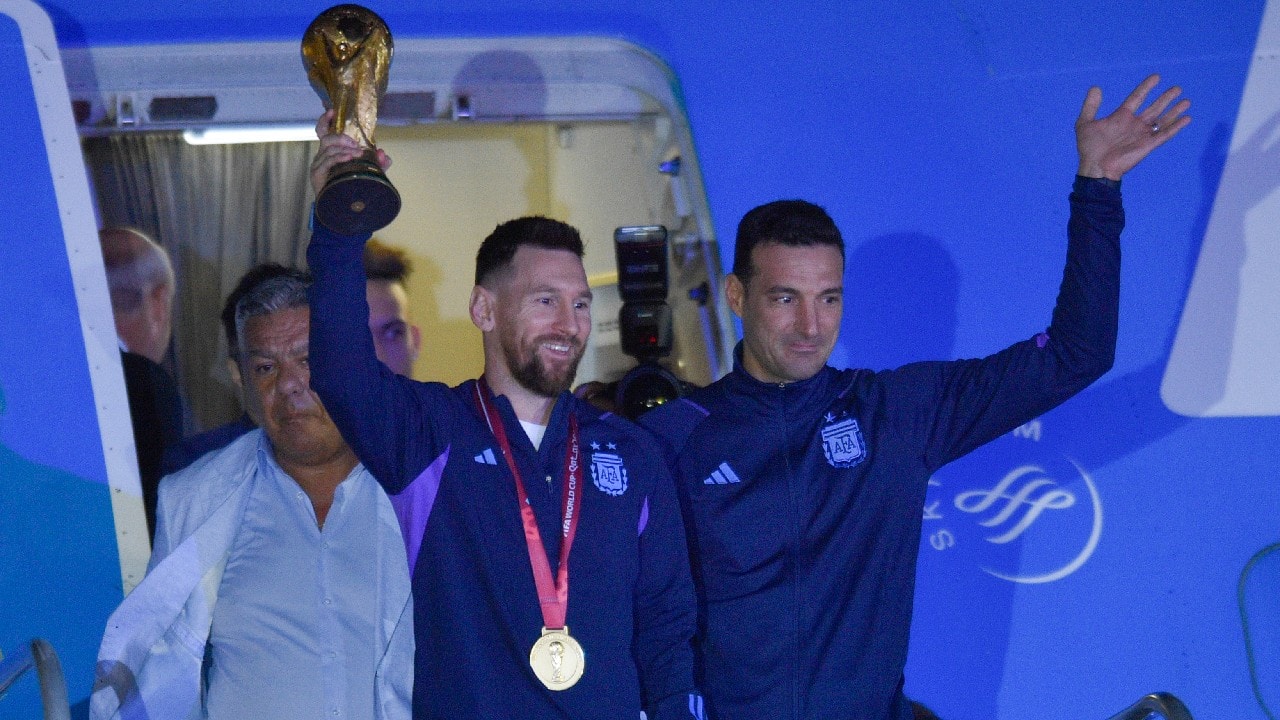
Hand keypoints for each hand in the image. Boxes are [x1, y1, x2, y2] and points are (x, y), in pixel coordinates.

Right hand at [308, 109, 391, 195]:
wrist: (343, 209)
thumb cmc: (352, 188)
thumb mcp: (368, 174)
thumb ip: (378, 164)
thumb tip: (384, 155)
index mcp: (332, 152)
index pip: (323, 132)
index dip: (325, 121)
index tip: (332, 111)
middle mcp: (322, 156)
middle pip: (327, 138)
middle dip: (342, 138)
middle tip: (356, 145)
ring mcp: (318, 165)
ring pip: (328, 149)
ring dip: (345, 149)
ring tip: (357, 154)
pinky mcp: (317, 174)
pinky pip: (327, 161)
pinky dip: (339, 157)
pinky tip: (349, 158)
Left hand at [1075, 74, 1190, 179]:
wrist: (1095, 168)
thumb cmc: (1089, 148)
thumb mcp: (1085, 123)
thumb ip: (1090, 106)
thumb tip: (1095, 87)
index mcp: (1121, 117)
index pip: (1137, 97)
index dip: (1146, 87)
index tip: (1156, 77)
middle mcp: (1134, 124)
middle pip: (1154, 107)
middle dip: (1165, 98)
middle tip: (1177, 88)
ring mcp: (1142, 134)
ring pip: (1162, 119)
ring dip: (1174, 110)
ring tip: (1186, 101)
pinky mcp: (1148, 145)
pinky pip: (1165, 134)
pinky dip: (1176, 126)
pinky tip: (1187, 118)